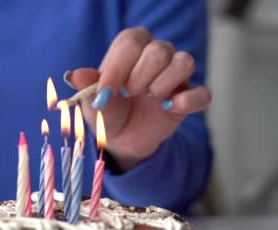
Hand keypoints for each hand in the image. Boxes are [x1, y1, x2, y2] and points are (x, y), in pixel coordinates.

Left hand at [66, 27, 211, 171]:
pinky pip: (202, 93)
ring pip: (184, 61)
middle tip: (129, 94)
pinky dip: (188, 101)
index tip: (106, 93)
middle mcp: (156, 55)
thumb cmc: (106, 112)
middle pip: (160, 50)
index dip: (118, 68)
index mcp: (130, 49)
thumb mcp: (92, 103)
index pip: (131, 42)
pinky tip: (169, 108)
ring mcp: (175, 76)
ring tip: (150, 98)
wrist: (121, 140)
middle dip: (140, 77)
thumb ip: (87, 88)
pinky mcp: (189, 98)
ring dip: (163, 84)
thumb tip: (75, 75)